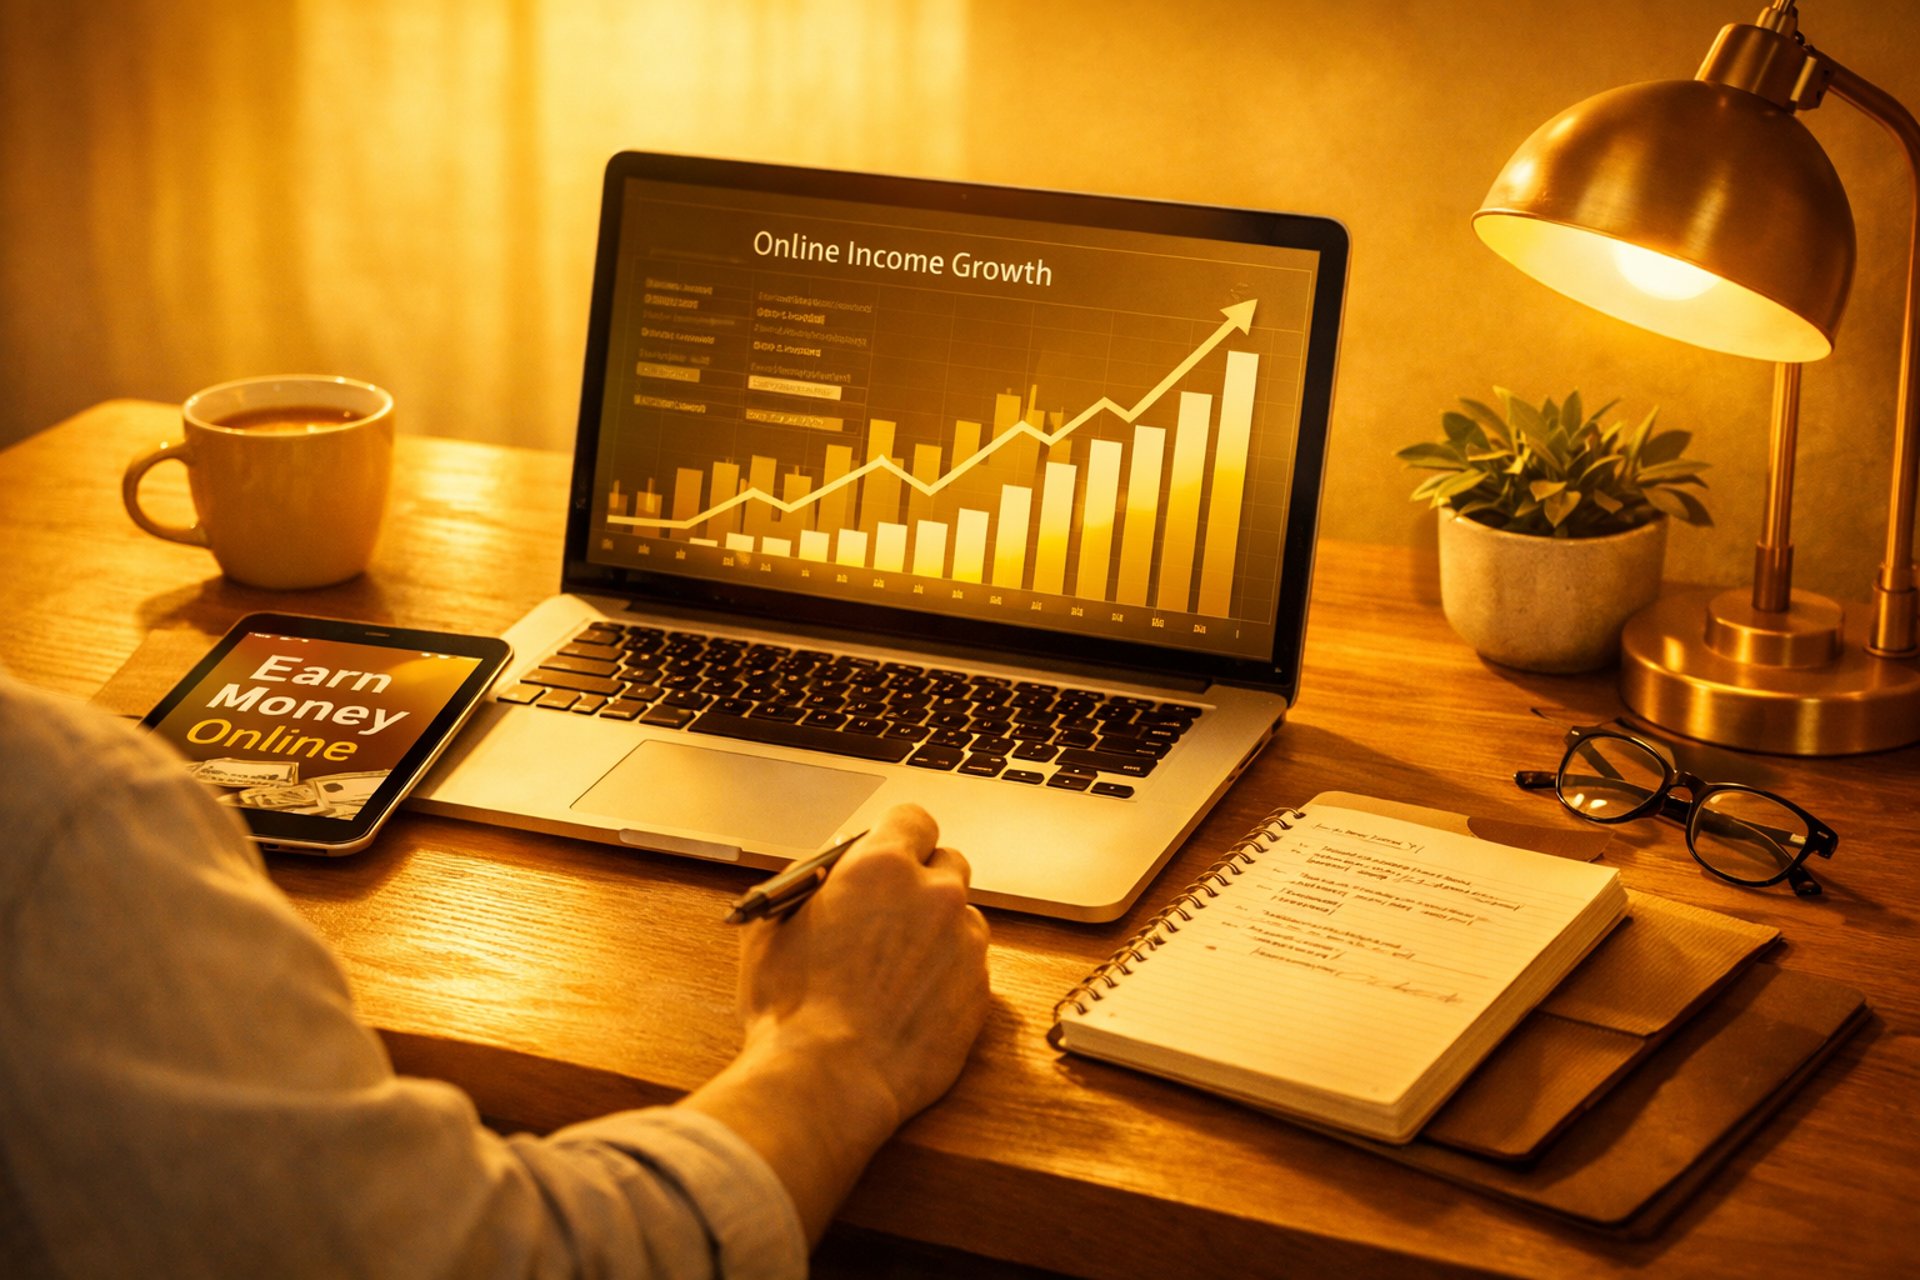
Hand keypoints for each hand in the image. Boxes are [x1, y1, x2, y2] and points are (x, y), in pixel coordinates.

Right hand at [678, 805, 990, 1241]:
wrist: (827, 1081)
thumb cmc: (791, 1007)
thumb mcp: (772, 928)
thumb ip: (808, 888)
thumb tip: (823, 879)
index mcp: (883, 867)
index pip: (914, 819)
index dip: (898, 836)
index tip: (888, 853)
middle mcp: (936, 896)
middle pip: (948, 863)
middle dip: (923, 881)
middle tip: (891, 912)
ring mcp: (965, 945)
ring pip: (962, 919)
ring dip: (937, 933)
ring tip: (894, 972)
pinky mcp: (980, 993)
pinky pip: (969, 970)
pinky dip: (946, 979)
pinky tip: (909, 1005)